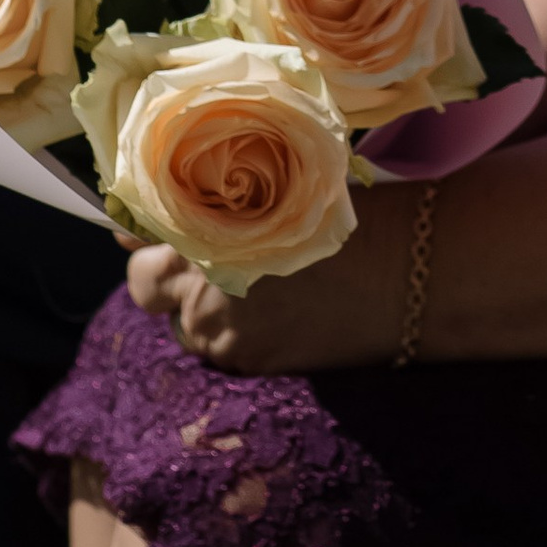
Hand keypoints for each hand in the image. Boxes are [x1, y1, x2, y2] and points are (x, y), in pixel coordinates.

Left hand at [125, 215, 399, 371]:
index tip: (148, 228)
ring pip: (179, 321)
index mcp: (204, 224)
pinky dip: (231, 332)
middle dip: (163, 273)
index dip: (141, 229)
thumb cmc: (350, 212)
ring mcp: (219, 326)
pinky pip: (215, 347)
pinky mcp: (245, 359)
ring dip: (197, 307)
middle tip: (199, 261)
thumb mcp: (280, 187)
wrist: (408, 270)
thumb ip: (219, 200)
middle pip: (143, 283)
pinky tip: (273, 313)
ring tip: (249, 289)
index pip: (138, 232)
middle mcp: (198, 279)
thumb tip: (162, 218)